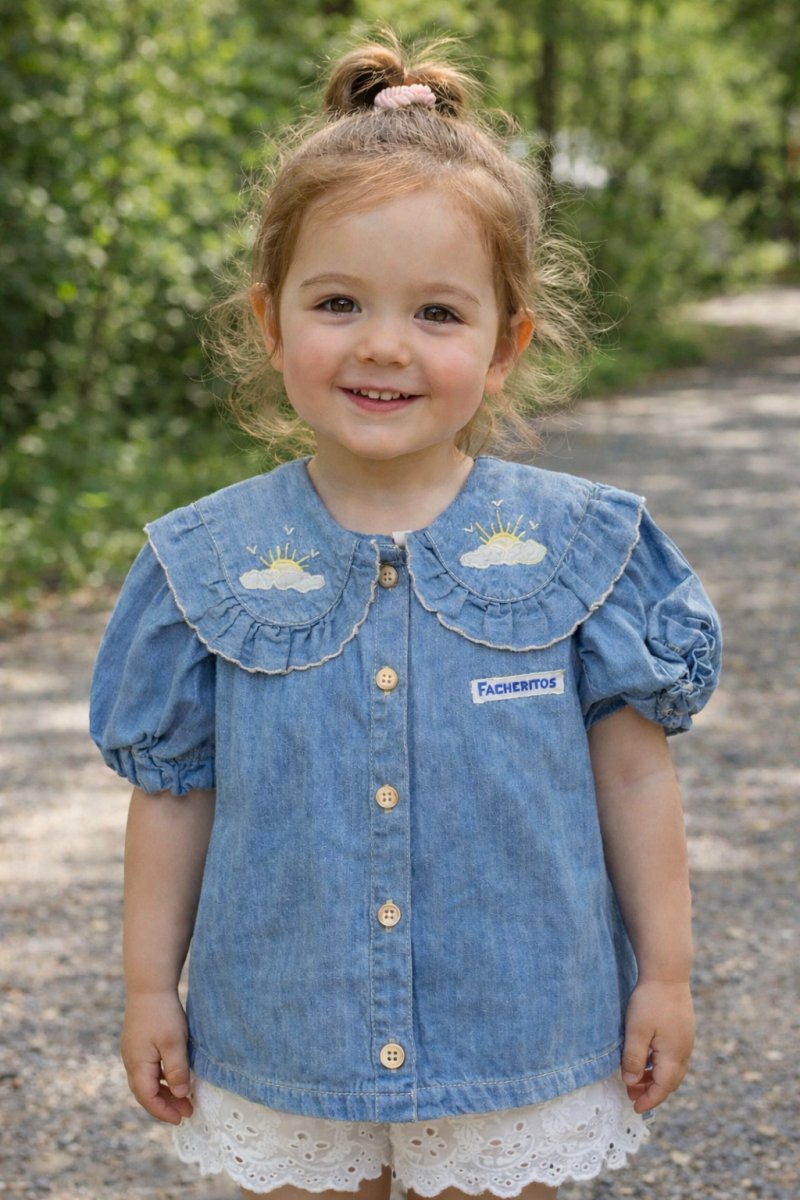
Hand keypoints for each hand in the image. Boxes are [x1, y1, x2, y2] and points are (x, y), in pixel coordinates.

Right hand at [121, 990, 193, 1124]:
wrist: (149, 984)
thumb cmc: (163, 1013)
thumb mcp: (174, 1043)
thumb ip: (177, 1070)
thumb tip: (181, 1095)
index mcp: (137, 1065)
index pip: (148, 1099)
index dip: (164, 1112)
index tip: (182, 1118)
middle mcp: (130, 1061)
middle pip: (146, 1093)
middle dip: (166, 1105)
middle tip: (187, 1111)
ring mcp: (132, 1052)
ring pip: (147, 1081)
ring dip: (164, 1092)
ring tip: (184, 1097)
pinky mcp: (137, 1043)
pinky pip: (148, 1069)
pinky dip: (161, 1078)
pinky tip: (175, 1075)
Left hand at [621, 978, 694, 1112]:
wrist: (668, 972)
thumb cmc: (650, 1001)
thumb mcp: (636, 1031)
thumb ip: (634, 1058)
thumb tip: (631, 1083)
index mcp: (674, 1055)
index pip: (663, 1087)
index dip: (649, 1099)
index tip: (634, 1108)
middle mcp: (684, 1051)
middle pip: (670, 1081)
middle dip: (652, 1092)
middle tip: (631, 1096)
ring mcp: (686, 1039)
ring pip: (672, 1069)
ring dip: (655, 1078)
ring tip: (636, 1080)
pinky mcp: (683, 1029)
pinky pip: (673, 1056)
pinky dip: (660, 1065)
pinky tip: (647, 1059)